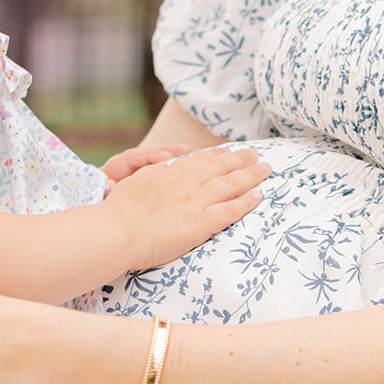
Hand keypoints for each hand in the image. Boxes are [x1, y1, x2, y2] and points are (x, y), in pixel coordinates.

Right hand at [102, 144, 269, 270]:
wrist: (117, 231)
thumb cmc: (119, 210)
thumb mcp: (135, 181)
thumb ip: (154, 173)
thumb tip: (166, 166)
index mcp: (170, 173)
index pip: (200, 160)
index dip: (218, 155)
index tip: (229, 151)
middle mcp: (187, 183)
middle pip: (221, 167)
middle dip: (241, 160)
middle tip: (256, 155)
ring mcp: (195, 202)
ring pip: (231, 184)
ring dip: (251, 175)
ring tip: (266, 169)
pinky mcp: (200, 224)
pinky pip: (230, 211)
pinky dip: (246, 202)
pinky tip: (258, 196)